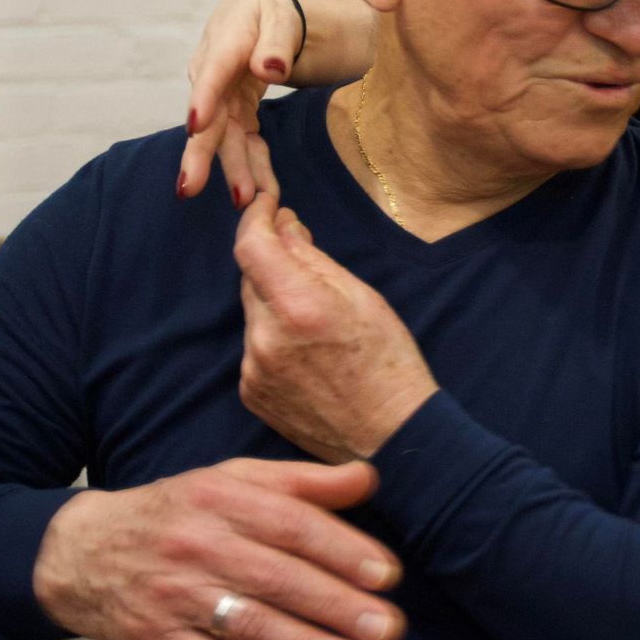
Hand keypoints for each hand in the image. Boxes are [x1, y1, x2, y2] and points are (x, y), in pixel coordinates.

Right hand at [32, 458, 404, 639]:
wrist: (82, 551)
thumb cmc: (182, 512)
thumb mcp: (235, 479)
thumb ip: (303, 481)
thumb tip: (367, 478)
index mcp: (225, 500)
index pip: (293, 525)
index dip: (343, 551)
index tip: (387, 575)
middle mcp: (201, 547)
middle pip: (278, 578)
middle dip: (337, 606)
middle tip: (388, 627)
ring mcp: (177, 598)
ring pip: (250, 625)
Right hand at [180, 0, 300, 207]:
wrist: (265, 17)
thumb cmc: (273, 14)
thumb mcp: (281, 18)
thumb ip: (276, 41)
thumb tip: (268, 68)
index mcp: (226, 40)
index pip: (213, 71)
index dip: (203, 98)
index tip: (196, 127)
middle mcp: (213, 72)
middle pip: (208, 113)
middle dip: (201, 152)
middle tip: (191, 186)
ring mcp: (220, 94)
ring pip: (223, 134)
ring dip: (232, 167)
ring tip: (243, 200)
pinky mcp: (232, 110)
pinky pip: (241, 139)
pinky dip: (250, 163)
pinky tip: (258, 190)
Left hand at [235, 183, 437, 462]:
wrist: (389, 436)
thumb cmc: (390, 364)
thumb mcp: (365, 299)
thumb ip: (315, 260)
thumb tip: (284, 225)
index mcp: (299, 308)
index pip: (252, 246)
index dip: (255, 218)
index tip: (266, 203)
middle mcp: (265, 338)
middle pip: (252, 279)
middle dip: (274, 264)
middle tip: (310, 264)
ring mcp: (252, 369)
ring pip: (254, 314)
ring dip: (276, 305)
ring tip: (320, 327)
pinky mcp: (250, 393)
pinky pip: (254, 348)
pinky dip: (274, 338)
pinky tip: (310, 356)